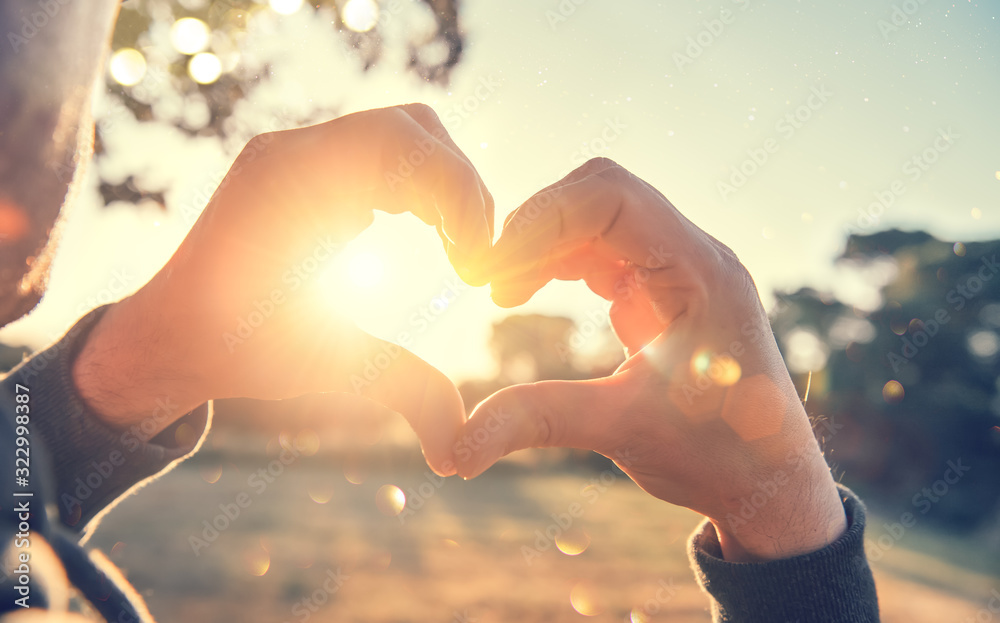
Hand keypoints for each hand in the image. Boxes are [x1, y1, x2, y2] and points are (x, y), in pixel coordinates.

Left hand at [72, 104, 492, 475]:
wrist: (168, 337)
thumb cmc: (233, 350)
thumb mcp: (322, 365)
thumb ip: (401, 391)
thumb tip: (458, 451)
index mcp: (291, 179)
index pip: (405, 142)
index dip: (461, 194)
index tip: (474, 265)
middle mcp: (293, 150)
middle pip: (415, 128)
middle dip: (461, 190)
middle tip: (475, 259)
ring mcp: (300, 155)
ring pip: (405, 137)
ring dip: (444, 189)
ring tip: (459, 252)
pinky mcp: (308, 171)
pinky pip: (383, 156)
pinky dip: (419, 190)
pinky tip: (428, 239)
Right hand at [459, 158, 846, 560]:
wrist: (768, 482)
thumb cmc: (717, 456)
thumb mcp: (622, 431)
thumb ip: (538, 421)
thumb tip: (454, 448)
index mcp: (700, 272)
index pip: (613, 198)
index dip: (543, 220)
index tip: (493, 269)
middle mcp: (694, 256)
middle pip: (602, 193)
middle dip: (537, 225)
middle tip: (486, 276)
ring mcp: (679, 269)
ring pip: (598, 218)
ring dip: (543, 244)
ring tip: (499, 291)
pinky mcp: (662, 290)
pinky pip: (602, 250)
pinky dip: (557, 262)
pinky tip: (524, 292)